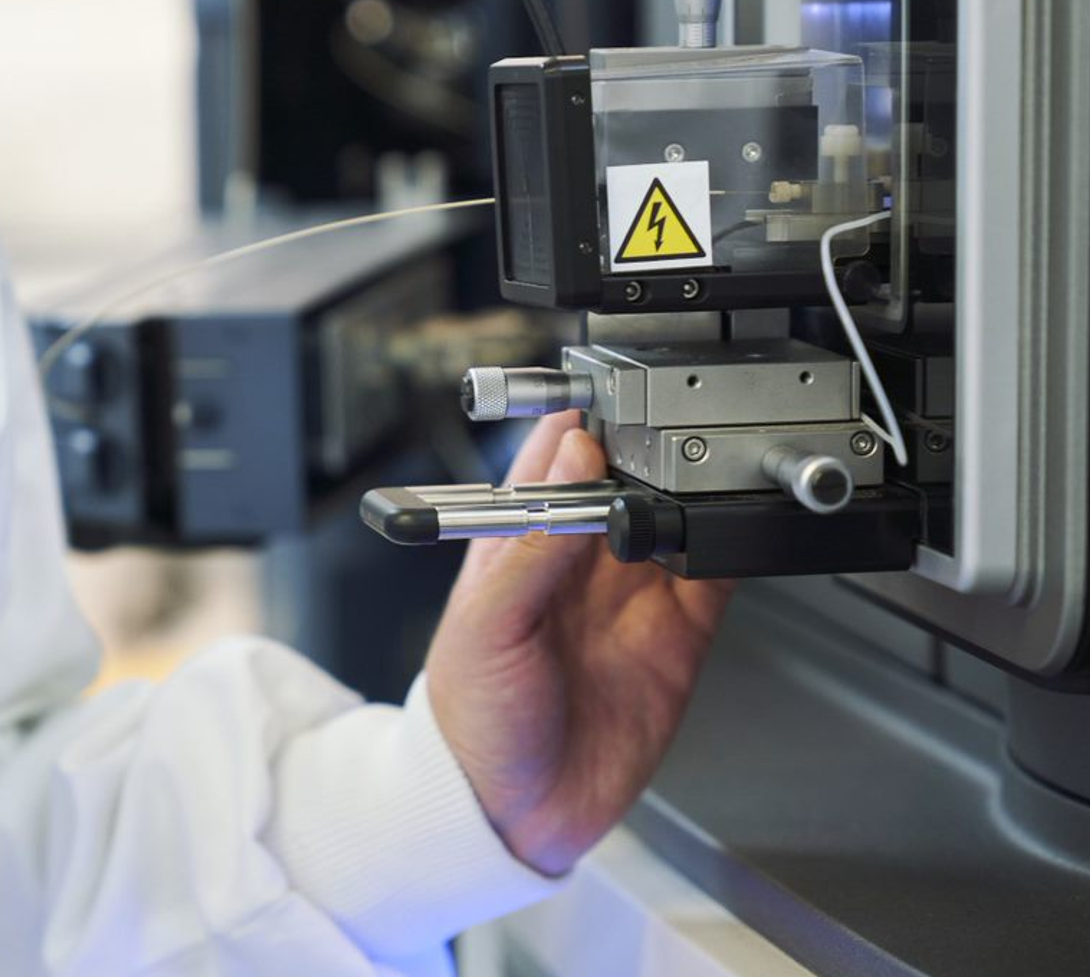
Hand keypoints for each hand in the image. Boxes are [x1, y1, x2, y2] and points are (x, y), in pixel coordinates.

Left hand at [424, 412, 733, 875]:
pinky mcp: (679, 635)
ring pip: (680, 515)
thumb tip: (572, 460)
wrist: (508, 811)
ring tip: (715, 472)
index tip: (624, 398)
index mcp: (521, 539)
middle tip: (684, 430)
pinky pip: (717, 575)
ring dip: (701, 492)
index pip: (560, 453)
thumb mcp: (487, 622)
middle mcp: (581, 559)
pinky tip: (740, 529)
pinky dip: (735, 547)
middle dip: (659, 445)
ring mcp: (633, 594)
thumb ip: (534, 543)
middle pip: (632, 474)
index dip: (593, 418)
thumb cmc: (470, 716)